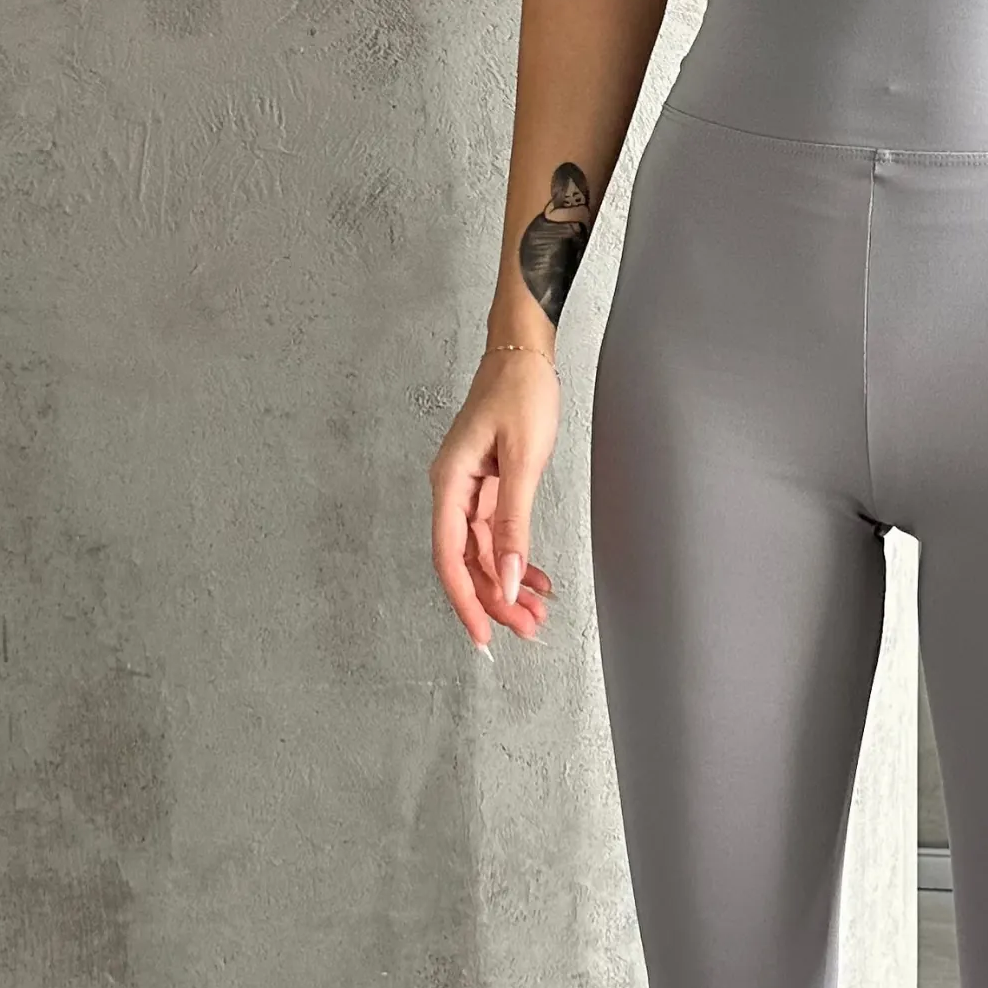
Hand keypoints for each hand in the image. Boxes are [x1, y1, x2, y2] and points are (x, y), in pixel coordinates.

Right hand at [428, 351, 560, 649]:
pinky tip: (535, 579)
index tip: (483, 635)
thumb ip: (513, 525)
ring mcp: (470, 492)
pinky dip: (515, 560)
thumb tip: (506, 577)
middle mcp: (453, 492)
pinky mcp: (488, 488)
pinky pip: (496, 536)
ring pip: (484, 554)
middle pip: (468, 563)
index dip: (466, 601)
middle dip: (496, 600)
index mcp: (450, 484)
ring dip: (508, 585)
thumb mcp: (523, 461)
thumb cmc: (520, 392)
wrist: (524, 353)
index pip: (450, 558)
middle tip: (527, 629)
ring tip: (537, 613)